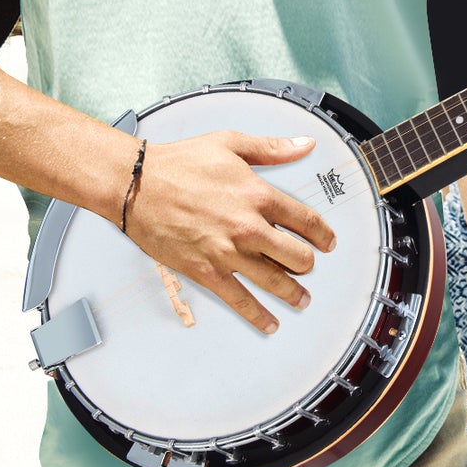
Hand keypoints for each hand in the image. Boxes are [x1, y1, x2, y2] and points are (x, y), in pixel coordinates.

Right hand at [124, 130, 335, 333]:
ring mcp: (227, 252)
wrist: (138, 186)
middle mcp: (248, 227)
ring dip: (293, 293)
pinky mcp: (206, 271)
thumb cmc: (181, 162)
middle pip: (295, 255)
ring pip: (273, 281)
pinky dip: (258, 315)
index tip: (328, 241)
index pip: (305, 219)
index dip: (323, 234)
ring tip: (303, 299)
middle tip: (309, 265)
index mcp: (258, 194)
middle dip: (307, 263)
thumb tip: (306, 144)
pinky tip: (270, 324)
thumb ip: (272, 148)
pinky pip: (239, 300)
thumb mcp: (231, 143)